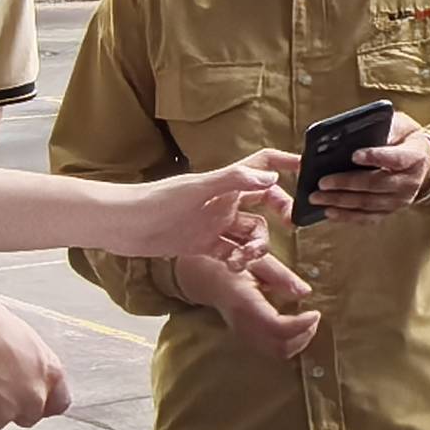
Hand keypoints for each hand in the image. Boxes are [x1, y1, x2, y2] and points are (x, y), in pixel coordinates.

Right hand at [0, 282, 72, 429]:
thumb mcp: (20, 337)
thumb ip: (28, 363)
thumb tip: (19, 370)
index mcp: (48, 371)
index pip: (58, 402)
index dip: (41, 400)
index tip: (27, 395)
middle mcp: (31, 396)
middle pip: (27, 415)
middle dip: (10, 405)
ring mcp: (3, 412)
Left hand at [102, 148, 296, 262]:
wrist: (122, 225)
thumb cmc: (156, 201)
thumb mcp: (198, 189)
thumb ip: (235, 182)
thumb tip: (272, 180)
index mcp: (225, 181)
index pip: (262, 164)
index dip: (285, 163)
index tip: (307, 169)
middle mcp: (224, 200)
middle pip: (265, 202)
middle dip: (280, 211)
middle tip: (289, 224)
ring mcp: (214, 224)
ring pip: (251, 232)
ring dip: (256, 245)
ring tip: (245, 258)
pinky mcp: (203, 245)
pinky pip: (232, 252)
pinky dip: (238, 260)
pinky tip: (234, 266)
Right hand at [179, 244, 322, 359]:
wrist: (205, 279)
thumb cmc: (230, 266)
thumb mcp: (257, 262)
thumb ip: (282, 276)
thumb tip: (306, 292)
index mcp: (244, 303)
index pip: (276, 326)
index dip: (300, 325)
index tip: (315, 313)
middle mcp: (243, 325)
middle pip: (279, 347)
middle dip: (304, 336)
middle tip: (314, 317)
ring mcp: (243, 335)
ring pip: (277, 353)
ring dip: (298, 342)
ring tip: (308, 322)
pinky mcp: (246, 339)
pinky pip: (271, 350)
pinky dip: (289, 343)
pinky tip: (295, 326)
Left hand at [318, 126, 429, 215]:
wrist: (426, 165)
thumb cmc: (406, 140)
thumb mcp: (402, 125)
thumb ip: (385, 126)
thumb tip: (359, 131)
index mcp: (414, 156)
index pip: (395, 158)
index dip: (375, 157)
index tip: (354, 155)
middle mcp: (409, 181)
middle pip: (376, 184)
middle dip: (346, 183)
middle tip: (322, 182)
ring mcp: (400, 200)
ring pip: (368, 203)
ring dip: (340, 202)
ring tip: (317, 197)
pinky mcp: (391, 210)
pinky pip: (368, 217)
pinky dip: (347, 216)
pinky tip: (329, 212)